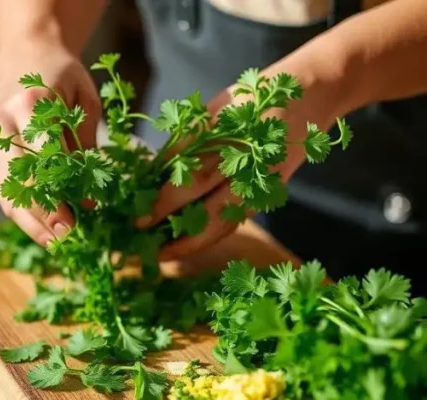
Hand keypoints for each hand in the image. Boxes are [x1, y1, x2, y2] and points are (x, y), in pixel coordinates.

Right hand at [0, 42, 100, 245]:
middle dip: (45, 213)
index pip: (44, 155)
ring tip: (56, 242)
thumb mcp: (85, 100)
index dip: (63, 188)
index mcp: (29, 103)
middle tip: (69, 236)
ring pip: (6, 193)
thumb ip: (86, 145)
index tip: (83, 212)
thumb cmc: (60, 78)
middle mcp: (0, 124)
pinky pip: (0, 193)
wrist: (23, 59)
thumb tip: (89, 198)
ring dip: (31, 222)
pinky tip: (41, 230)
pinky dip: (20, 214)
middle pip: (21, 180)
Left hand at [138, 67, 344, 260]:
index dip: (163, 199)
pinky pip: (239, 219)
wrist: (313, 93)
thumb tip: (153, 174)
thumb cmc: (254, 96)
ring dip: (194, 241)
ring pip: (226, 220)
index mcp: (229, 132)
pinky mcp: (272, 190)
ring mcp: (263, 177)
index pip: (190, 173)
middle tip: (144, 240)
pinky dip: (214, 235)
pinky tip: (191, 243)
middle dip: (173, 226)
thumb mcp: (215, 107)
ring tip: (164, 253)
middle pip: (207, 201)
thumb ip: (187, 141)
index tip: (139, 217)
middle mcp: (247, 157)